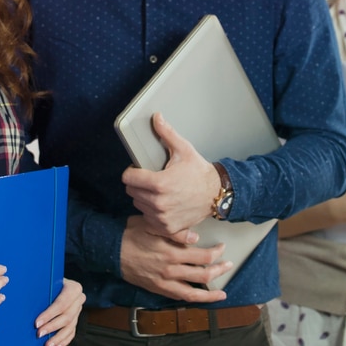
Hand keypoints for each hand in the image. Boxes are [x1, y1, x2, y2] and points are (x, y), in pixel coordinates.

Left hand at [34, 278, 84, 345]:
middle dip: (52, 327)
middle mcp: (79, 299)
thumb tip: (23, 296)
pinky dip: (64, 340)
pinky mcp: (76, 320)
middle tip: (39, 334)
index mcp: (73, 288)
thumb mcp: (46, 281)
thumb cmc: (48, 282)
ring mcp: (78, 311)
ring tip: (47, 345)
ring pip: (70, 327)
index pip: (61, 303)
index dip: (49, 315)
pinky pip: (72, 332)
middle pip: (67, 317)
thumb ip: (40, 288)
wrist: (56, 283)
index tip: (37, 323)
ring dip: (58, 337)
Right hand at [119, 215, 229, 302]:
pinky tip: (204, 298)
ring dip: (211, 292)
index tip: (222, 247)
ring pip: (194, 292)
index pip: (203, 256)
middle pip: (203, 274)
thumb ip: (174, 231)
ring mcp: (165, 282)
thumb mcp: (151, 224)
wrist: (111, 250)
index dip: (216, 253)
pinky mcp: (159, 289)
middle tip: (228, 264)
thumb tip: (195, 237)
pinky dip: (196, 299)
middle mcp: (171, 269)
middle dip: (219, 270)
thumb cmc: (131, 233)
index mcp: (171, 252)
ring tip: (223, 292)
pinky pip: (181, 297)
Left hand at [122, 113, 221, 235]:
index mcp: (159, 183)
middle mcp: (159, 203)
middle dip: (137, 183)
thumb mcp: (184, 150)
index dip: (131, 171)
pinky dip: (152, 212)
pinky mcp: (167, 227)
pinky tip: (161, 204)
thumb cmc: (200, 173)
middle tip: (150, 179)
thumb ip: (167, 134)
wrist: (216, 194)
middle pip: (131, 191)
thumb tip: (157, 118)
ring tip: (157, 191)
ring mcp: (162, 217)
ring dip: (144, 198)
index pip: (128, 178)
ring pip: (139, 205)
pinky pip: (149, 219)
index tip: (138, 170)